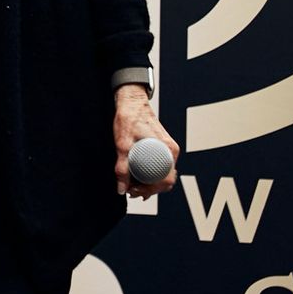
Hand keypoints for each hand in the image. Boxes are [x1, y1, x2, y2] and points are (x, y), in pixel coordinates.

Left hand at [113, 84, 178, 198]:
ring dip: (149, 183)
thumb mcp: (122, 145)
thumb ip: (122, 168)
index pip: (166, 180)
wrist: (131, 102)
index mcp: (167, 150)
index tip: (135, 191)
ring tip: (131, 185)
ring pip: (162, 174)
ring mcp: (168, 149)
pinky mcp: (162, 147)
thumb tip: (121, 188)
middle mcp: (171, 151)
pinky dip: (150, 174)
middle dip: (149, 189)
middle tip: (131, 190)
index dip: (151, 190)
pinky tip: (137, 177)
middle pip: (166, 180)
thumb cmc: (129, 118)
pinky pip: (160, 166)